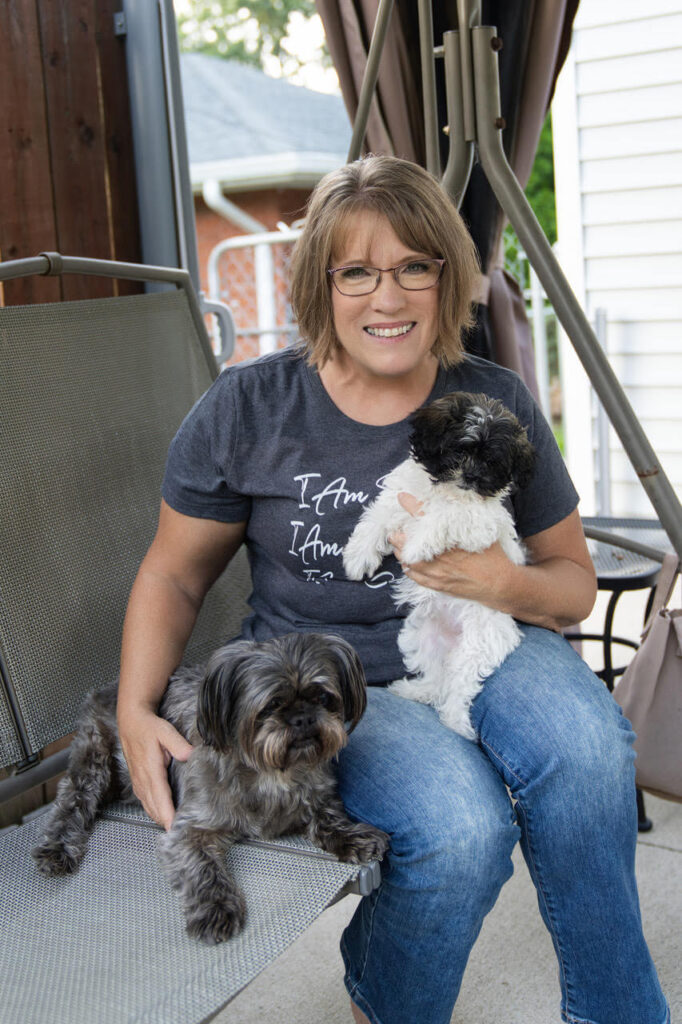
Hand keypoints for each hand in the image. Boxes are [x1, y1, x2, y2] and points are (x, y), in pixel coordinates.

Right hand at [118, 708, 192, 830]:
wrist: (130, 722)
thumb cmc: (148, 727)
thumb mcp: (165, 731)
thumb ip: (178, 744)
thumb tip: (190, 755)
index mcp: (151, 770)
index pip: (160, 799)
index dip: (168, 816)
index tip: (175, 830)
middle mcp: (142, 781)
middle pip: (155, 809)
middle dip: (167, 823)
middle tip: (183, 835)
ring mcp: (138, 783)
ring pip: (150, 809)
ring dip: (161, 819)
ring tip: (176, 830)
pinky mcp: (137, 783)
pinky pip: (146, 803)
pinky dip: (155, 812)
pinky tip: (164, 816)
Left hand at [389, 491, 511, 606]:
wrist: (500, 584)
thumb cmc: (494, 555)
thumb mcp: (483, 530)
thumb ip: (470, 515)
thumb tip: (462, 498)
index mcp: (450, 537)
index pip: (424, 516)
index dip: (410, 504)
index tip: (402, 497)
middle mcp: (439, 554)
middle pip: (407, 541)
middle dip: (398, 534)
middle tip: (396, 529)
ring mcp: (437, 571)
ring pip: (408, 560)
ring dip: (400, 551)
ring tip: (399, 544)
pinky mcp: (438, 585)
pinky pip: (415, 577)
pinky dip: (409, 568)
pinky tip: (408, 564)